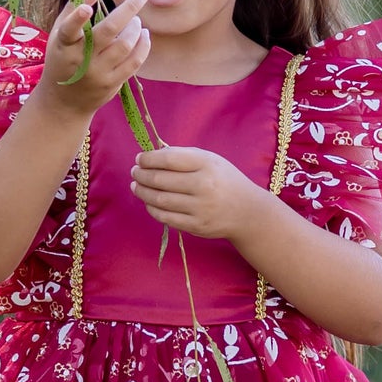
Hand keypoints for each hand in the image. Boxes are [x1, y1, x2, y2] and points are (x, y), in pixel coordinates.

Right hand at [38, 0, 150, 116]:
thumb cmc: (61, 60)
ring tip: (137, 22)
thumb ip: (74, 9)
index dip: (77, 19)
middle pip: (109, 32)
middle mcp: (81, 60)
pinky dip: (143, 46)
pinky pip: (134, 62)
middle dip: (128, 10)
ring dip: (136, 28)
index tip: (87, 9)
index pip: (68, 31)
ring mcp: (98, 73)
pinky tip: (144, 36)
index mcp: (64, 46)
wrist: (64, 103)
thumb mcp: (59, 36)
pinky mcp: (112, 84)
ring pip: (125, 46)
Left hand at [129, 145, 260, 241]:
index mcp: (207, 164)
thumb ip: (184, 157)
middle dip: (141, 175)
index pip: (169, 159)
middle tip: (134, 172)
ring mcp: (200, 208)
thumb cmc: (224, 181)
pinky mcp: (196, 226)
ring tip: (135, 186)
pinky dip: (152, 208)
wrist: (247, 211)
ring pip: (160, 199)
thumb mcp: (211, 161)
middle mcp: (204, 185)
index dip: (149, 159)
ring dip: (142, 192)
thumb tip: (153, 155)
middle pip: (160, 180)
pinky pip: (165, 217)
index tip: (140, 159)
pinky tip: (148, 201)